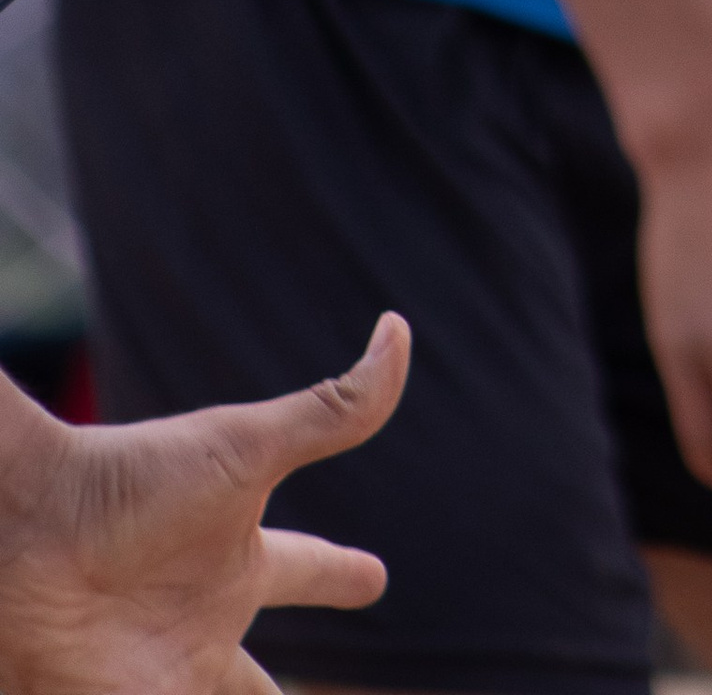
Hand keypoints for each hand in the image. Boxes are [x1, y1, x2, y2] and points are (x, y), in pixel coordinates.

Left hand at [0, 315, 406, 694]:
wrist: (26, 535)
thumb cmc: (130, 482)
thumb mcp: (245, 448)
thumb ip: (330, 409)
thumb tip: (401, 327)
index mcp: (238, 562)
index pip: (309, 569)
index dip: (340, 575)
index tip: (375, 578)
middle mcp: (201, 625)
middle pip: (252, 680)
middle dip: (276, 693)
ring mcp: (161, 676)